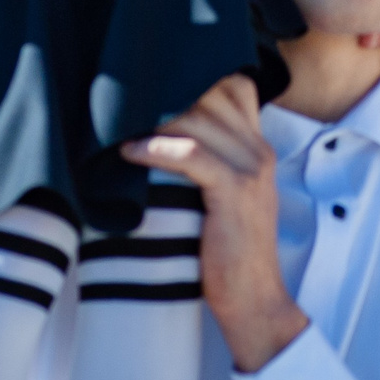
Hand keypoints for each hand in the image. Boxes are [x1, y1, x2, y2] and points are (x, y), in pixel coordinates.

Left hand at [121, 76, 309, 374]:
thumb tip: (158, 133)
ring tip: (122, 128)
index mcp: (258, 149)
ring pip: (199, 120)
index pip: (235, 88)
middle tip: (129, 105)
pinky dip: (157, 149)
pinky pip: (191, 154)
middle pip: (212, 97)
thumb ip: (208, 162)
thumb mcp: (227, 197)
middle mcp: (258, 152)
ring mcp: (249, 171)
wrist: (253, 300)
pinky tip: (131, 152)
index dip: (199, 80)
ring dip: (155, 121)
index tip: (158, 86)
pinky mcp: (233, 192)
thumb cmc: (229, 253)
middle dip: (168, 97)